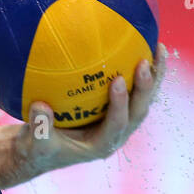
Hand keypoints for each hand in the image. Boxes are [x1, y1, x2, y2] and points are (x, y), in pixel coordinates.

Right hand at [21, 42, 167, 169]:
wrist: (43, 147)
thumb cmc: (39, 146)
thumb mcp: (35, 142)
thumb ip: (39, 127)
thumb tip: (39, 106)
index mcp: (100, 145)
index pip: (116, 124)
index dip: (120, 104)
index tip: (117, 81)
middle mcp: (116, 134)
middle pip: (138, 111)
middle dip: (145, 88)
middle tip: (144, 63)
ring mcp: (121, 121)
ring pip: (143, 99)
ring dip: (154, 76)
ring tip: (157, 48)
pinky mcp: (119, 109)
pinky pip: (136, 89)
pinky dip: (144, 71)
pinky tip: (144, 45)